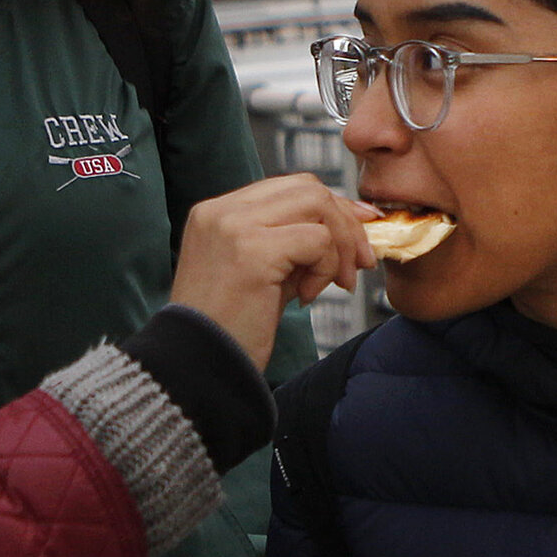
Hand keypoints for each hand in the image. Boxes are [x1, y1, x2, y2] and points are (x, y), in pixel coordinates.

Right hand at [168, 175, 377, 369]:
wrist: (198, 368)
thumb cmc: (229, 330)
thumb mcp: (262, 273)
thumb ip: (295, 243)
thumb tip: (351, 224)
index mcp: (216, 213)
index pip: (289, 188)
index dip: (332, 207)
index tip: (358, 232)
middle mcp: (221, 211)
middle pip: (308, 187)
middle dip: (345, 223)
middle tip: (358, 265)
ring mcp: (234, 226)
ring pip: (318, 205)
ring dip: (340, 246)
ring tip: (335, 284)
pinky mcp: (252, 251)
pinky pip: (318, 240)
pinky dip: (327, 267)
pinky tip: (306, 298)